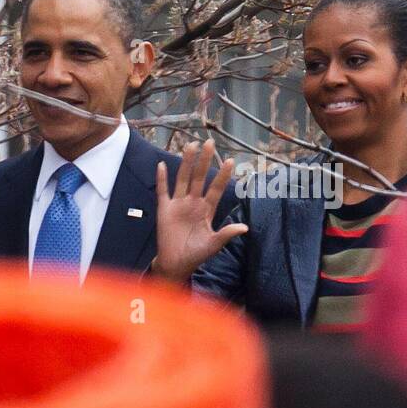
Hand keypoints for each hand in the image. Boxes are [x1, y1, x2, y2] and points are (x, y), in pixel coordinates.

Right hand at [153, 138, 246, 282]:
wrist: (176, 264)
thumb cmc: (196, 255)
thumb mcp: (213, 244)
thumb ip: (226, 234)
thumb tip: (245, 228)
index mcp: (206, 210)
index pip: (216, 188)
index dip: (222, 176)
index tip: (230, 160)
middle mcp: (193, 203)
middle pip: (199, 178)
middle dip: (204, 161)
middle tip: (209, 142)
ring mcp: (178, 204)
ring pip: (183, 179)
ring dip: (186, 163)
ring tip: (190, 146)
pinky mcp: (164, 209)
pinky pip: (162, 191)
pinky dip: (161, 179)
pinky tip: (162, 165)